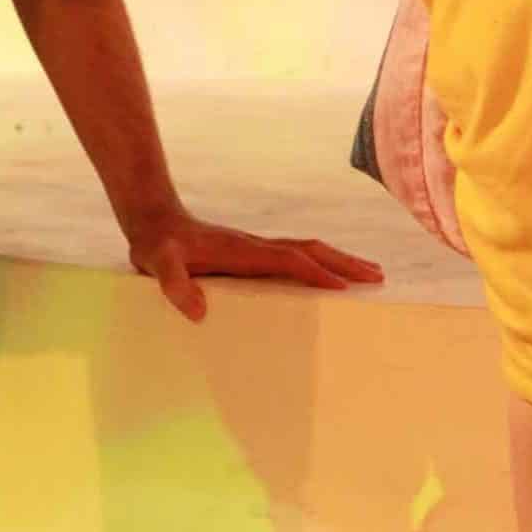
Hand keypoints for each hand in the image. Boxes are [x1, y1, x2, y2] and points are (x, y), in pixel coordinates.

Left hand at [127, 208, 384, 322]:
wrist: (153, 220)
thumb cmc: (157, 246)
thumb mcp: (158, 266)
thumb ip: (175, 285)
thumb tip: (197, 311)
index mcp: (242, 251)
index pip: (289, 260)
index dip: (316, 273)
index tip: (345, 287)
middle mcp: (256, 247)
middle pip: (311, 250)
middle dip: (344, 262)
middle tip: (378, 276)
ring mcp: (256, 248)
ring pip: (307, 251)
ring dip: (339, 261)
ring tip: (369, 274)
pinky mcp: (252, 253)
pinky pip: (296, 257)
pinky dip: (319, 264)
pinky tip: (326, 276)